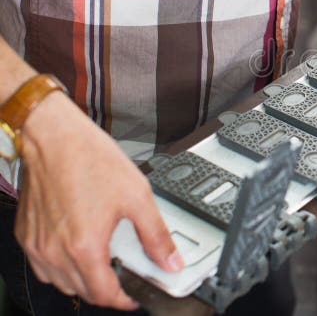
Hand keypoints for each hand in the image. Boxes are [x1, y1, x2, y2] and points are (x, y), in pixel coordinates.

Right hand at [14, 91, 182, 309]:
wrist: (54, 136)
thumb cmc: (90, 159)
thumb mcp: (138, 195)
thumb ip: (156, 234)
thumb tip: (171, 260)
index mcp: (84, 246)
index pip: (105, 295)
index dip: (125, 299)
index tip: (137, 294)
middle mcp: (55, 251)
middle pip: (84, 291)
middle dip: (108, 288)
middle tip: (125, 272)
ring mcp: (37, 245)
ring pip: (62, 282)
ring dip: (84, 279)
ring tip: (104, 257)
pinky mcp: (27, 235)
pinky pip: (44, 266)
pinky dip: (62, 266)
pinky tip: (78, 246)